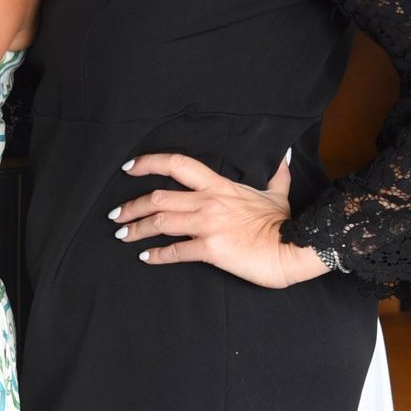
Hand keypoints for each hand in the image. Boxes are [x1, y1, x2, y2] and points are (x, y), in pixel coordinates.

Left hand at [111, 152, 328, 290]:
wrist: (293, 247)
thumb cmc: (284, 223)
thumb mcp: (278, 193)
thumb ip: (275, 173)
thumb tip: (282, 154)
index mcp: (220, 185)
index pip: (178, 165)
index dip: (149, 163)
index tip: (129, 168)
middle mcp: (208, 202)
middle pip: (159, 197)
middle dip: (132, 206)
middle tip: (116, 214)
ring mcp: (208, 225)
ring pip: (160, 222)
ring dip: (136, 228)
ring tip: (122, 234)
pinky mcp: (210, 250)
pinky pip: (175, 251)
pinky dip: (156, 255)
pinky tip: (145, 257)